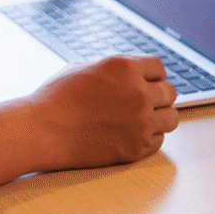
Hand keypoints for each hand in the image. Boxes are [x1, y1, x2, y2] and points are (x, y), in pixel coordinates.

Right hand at [28, 55, 179, 169]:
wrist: (42, 130)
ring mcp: (141, 121)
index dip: (151, 74)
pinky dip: (149, 137)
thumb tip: (131, 73)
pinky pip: (159, 140)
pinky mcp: (137, 147)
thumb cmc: (56, 98)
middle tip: (142, 101)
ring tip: (143, 118)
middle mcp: (139, 92)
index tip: (145, 81)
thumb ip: (114, 70)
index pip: (159, 68)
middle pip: (169, 92)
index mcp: (125, 67)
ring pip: (172, 118)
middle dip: (156, 95)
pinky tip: (131, 133)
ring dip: (160, 116)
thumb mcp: (84, 68)